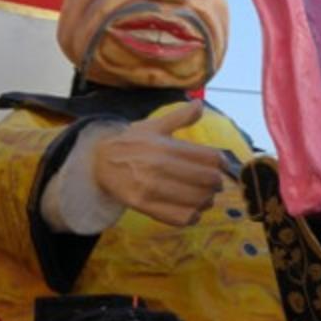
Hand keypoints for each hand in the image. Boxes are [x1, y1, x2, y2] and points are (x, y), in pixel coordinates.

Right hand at [92, 100, 224, 225]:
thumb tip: (200, 104)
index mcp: (166, 146)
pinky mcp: (145, 206)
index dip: (222, 163)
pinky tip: (191, 210)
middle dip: (217, 182)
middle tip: (213, 183)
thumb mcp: (153, 126)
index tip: (220, 166)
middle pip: (209, 180)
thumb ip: (179, 117)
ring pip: (198, 200)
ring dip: (207, 200)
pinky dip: (193, 216)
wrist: (98, 163)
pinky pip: (181, 217)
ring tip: (204, 197)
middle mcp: (160, 167)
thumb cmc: (131, 143)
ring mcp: (152, 188)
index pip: (211, 158)